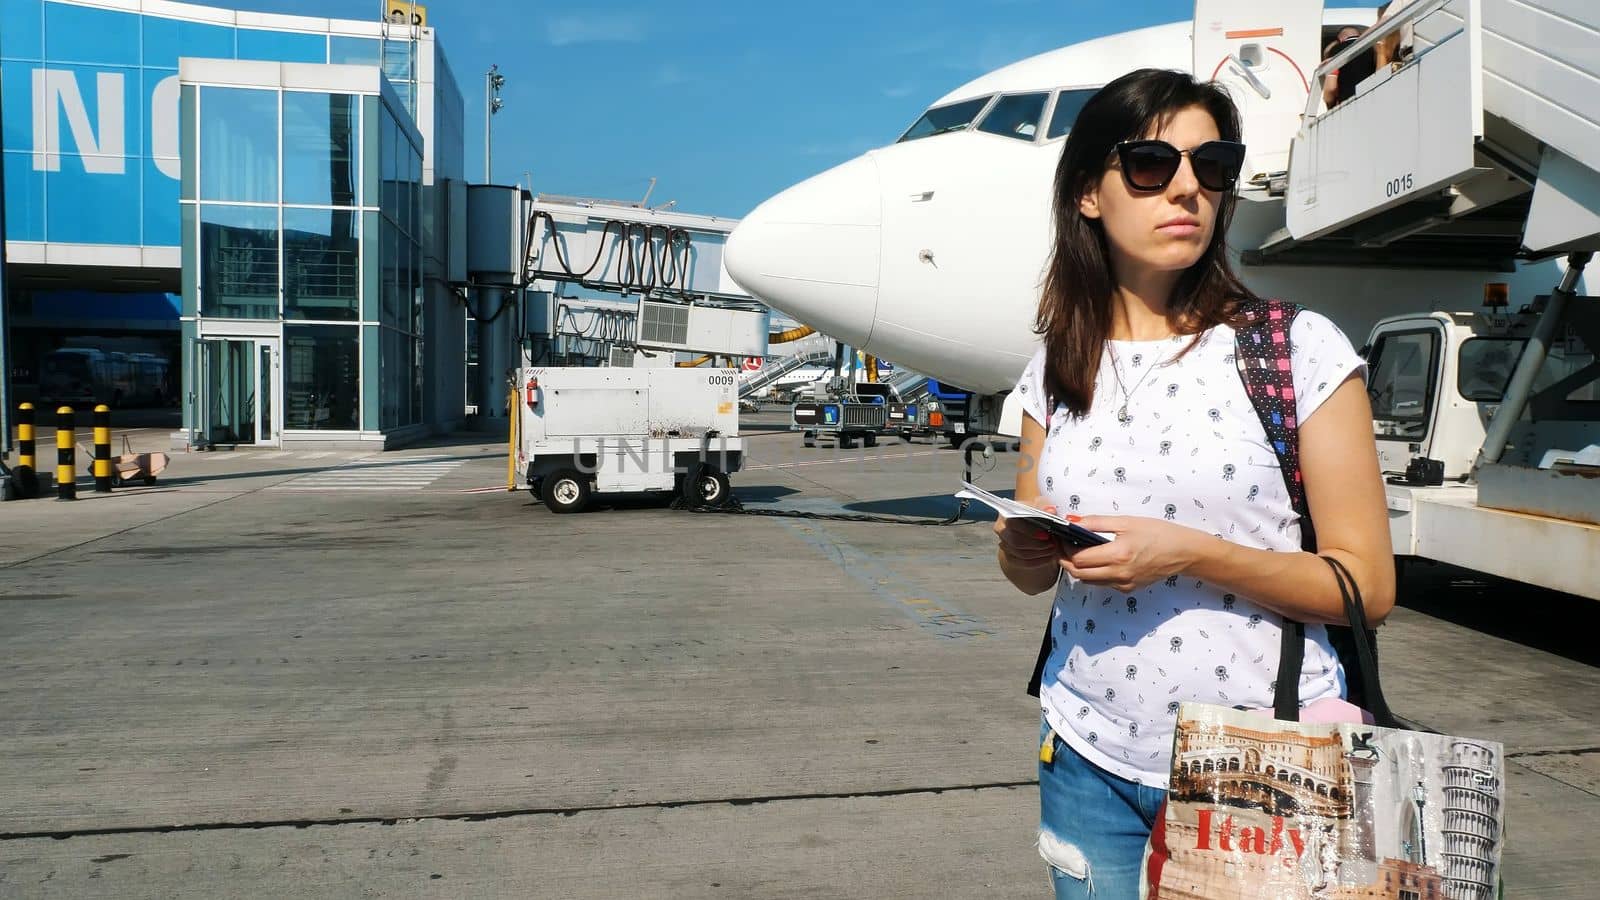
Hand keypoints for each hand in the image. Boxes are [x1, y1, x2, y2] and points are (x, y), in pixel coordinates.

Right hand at [994, 499, 1062, 569]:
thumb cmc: (1034, 512)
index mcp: (1005, 514)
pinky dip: (1038, 561)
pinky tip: (1049, 557)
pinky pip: (1024, 563)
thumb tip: (1050, 511)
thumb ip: (1045, 507)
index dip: (1029, 531)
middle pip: (1015, 541)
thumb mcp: (1040, 505)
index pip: (1012, 523)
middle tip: (1052, 544)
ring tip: (1053, 549)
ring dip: (1039, 553)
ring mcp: (1004, 544)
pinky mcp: (1010, 556)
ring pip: (1020, 554)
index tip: (1045, 535)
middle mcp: (1001, 530)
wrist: (1031, 523)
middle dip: (1037, 545)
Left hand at [1059, 516, 1203, 592]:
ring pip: (1088, 581)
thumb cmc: (1158, 533)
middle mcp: (1119, 574)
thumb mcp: (1126, 522)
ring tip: (1079, 552)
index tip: (1061, 538)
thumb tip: (1071, 521)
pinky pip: (1103, 584)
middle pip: (1079, 574)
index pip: (1079, 559)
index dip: (1065, 549)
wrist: (1183, 552)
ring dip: (1079, 569)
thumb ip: (1096, 523)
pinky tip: (1098, 560)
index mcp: (1118, 555)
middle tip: (1063, 547)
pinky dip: (1094, 574)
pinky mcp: (1128, 589)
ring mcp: (1123, 584)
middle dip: (1066, 561)